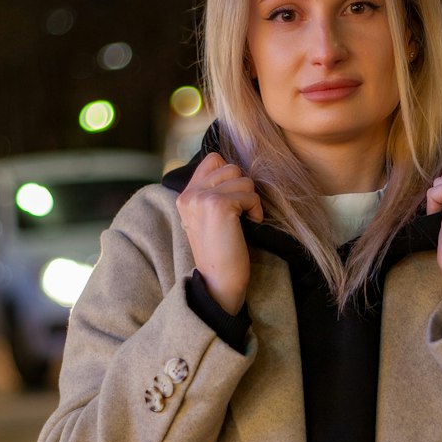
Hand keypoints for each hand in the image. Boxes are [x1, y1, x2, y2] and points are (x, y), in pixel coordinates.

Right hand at [176, 153, 263, 313]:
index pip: (213, 159)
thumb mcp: (208, 218)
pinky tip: (248, 227)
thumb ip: (214, 192)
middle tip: (239, 216)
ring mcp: (202, 198)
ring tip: (242, 222)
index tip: (233, 202)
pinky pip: (250, 195)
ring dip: (250, 201)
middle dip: (243, 190)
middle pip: (231, 167)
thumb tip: (238, 170)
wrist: (219, 282)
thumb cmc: (221, 253)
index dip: (230, 175)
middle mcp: (190, 194)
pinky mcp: (218, 205)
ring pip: (243, 179)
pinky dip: (255, 211)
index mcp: (185, 196)